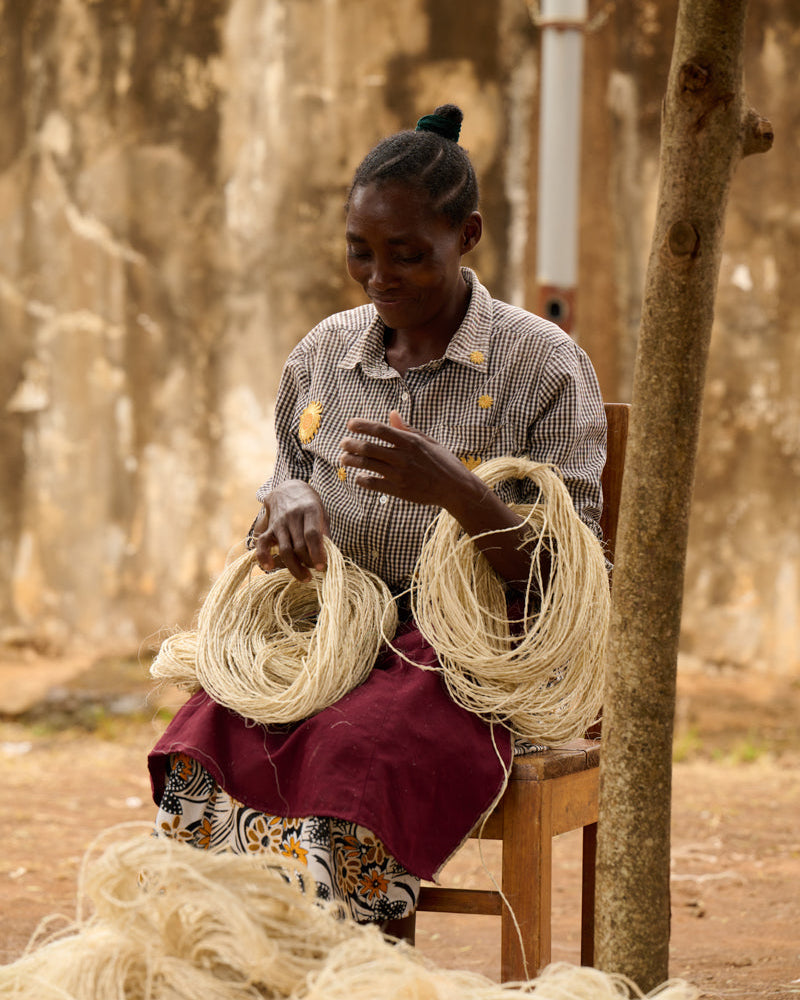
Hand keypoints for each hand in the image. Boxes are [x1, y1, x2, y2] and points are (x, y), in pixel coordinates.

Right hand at [253, 480, 328, 580]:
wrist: (288, 488)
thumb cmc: (310, 505)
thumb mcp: (322, 513)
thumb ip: (324, 532)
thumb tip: (327, 556)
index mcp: (310, 509)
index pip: (312, 534)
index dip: (317, 553)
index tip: (322, 566)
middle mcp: (293, 516)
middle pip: (299, 546)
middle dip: (309, 562)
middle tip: (317, 570)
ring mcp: (279, 522)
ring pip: (285, 549)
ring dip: (295, 567)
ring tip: (305, 577)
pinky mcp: (268, 528)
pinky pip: (262, 544)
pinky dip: (263, 557)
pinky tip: (269, 567)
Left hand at [338, 411, 481, 509]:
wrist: (455, 488)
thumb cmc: (443, 462)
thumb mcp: (428, 441)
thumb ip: (407, 429)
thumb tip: (391, 413)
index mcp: (410, 442)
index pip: (380, 430)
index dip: (362, 425)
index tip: (350, 424)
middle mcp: (403, 457)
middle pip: (368, 447)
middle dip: (351, 444)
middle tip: (343, 443)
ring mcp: (400, 475)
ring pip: (367, 465)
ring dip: (351, 460)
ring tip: (344, 458)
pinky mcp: (399, 490)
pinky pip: (374, 484)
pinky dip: (362, 479)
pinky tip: (358, 476)